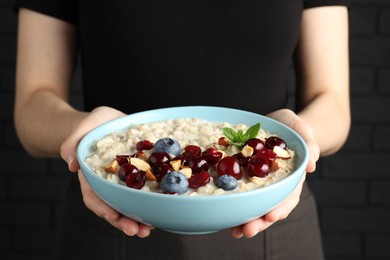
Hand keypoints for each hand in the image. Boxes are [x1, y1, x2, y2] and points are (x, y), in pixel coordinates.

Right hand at [60, 106, 153, 237]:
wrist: (110, 121)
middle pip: (112, 207)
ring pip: (127, 205)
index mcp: (92, 174)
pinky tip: (157, 213)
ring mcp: (122, 182)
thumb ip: (73, 140)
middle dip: (122, 221)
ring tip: (148, 229)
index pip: (93, 196)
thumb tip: (70, 163)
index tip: (113, 216)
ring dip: (137, 219)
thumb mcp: (84, 126)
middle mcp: (106, 183)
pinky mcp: (137, 177)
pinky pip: (142, 194)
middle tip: (136, 231)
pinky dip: (148, 205)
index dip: (102, 208)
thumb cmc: (95, 124)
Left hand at [230, 109, 318, 237]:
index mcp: (291, 176)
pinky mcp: (245, 179)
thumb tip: (312, 165)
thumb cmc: (290, 126)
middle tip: (247, 231)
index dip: (281, 207)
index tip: (272, 216)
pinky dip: (235, 206)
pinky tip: (225, 217)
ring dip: (246, 220)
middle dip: (260, 221)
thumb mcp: (301, 128)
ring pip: (255, 206)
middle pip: (271, 207)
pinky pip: (241, 195)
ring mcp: (260, 184)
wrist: (276, 124)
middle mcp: (276, 184)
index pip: (289, 195)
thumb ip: (309, 141)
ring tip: (235, 232)